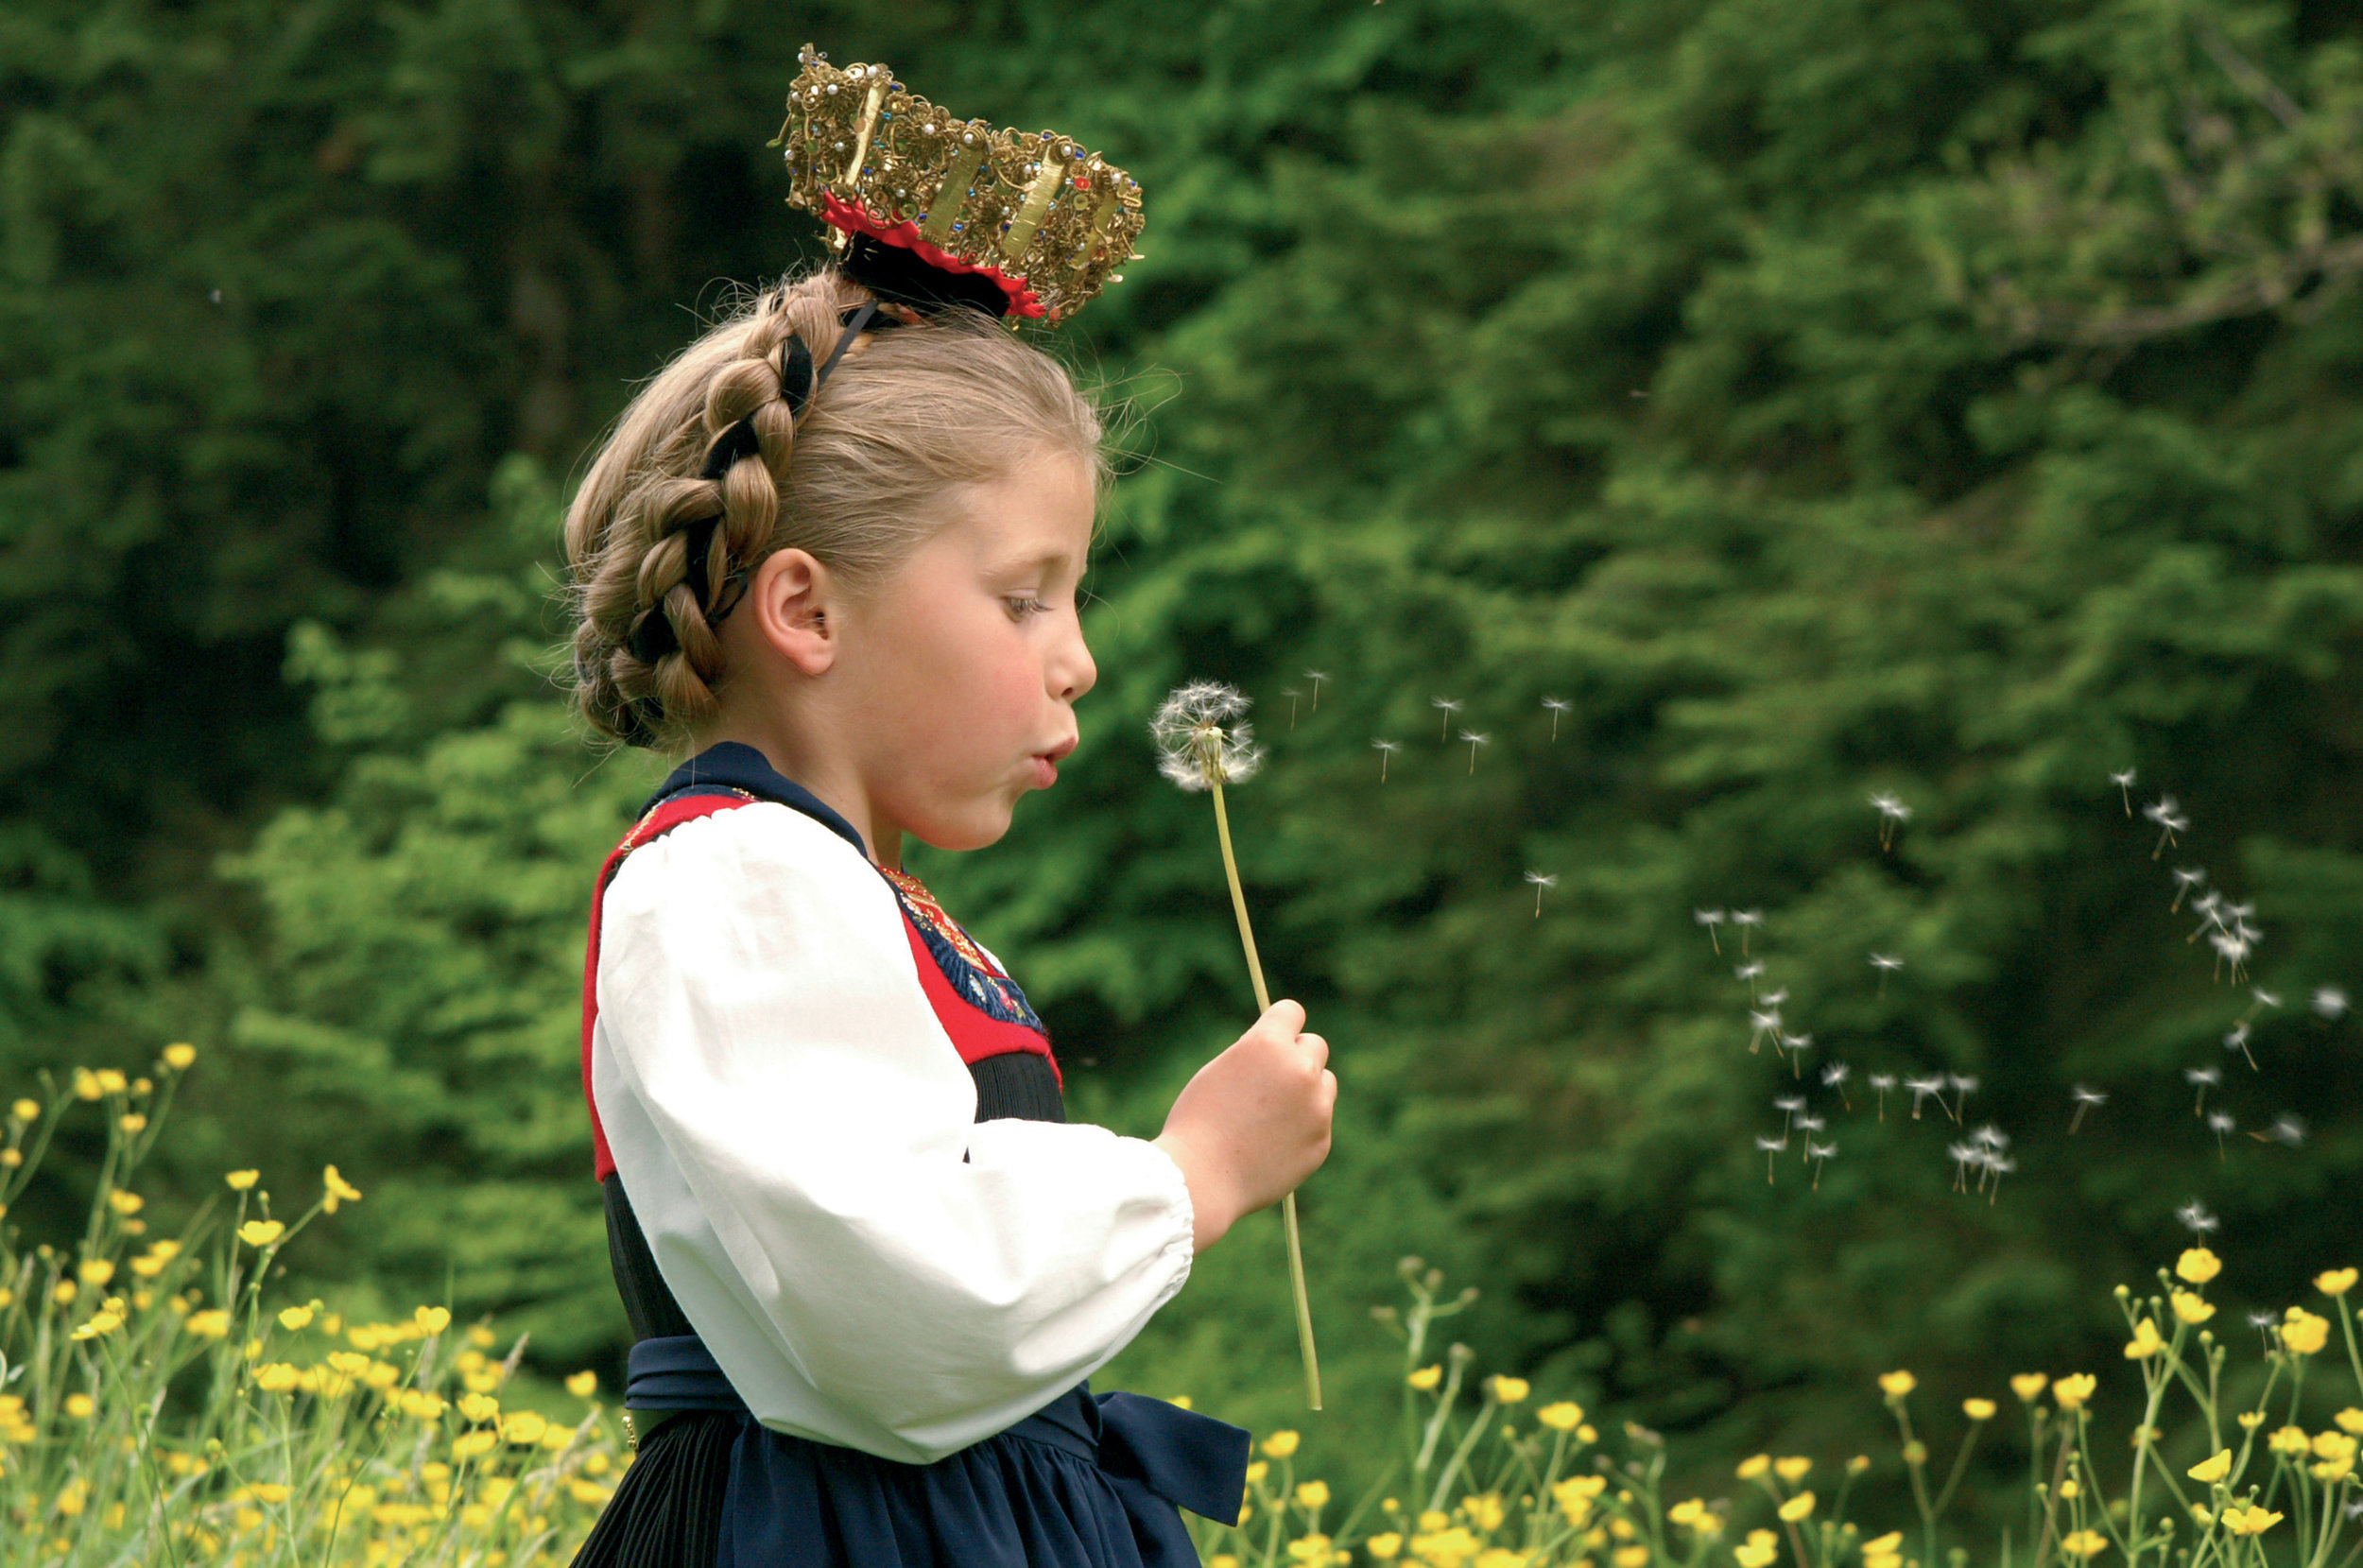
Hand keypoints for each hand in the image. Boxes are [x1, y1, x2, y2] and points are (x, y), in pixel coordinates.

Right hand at [1152, 1000, 1334, 1251]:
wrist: (1201, 1180)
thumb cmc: (1197, 1123)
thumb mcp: (1220, 1071)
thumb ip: (1256, 1055)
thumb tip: (1282, 1048)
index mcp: (1268, 1045)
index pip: (1292, 1012)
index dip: (1280, 1024)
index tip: (1273, 1037)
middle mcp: (1300, 1070)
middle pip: (1315, 1045)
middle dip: (1296, 1056)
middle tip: (1271, 1080)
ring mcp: (1316, 1107)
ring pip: (1324, 1084)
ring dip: (1306, 1090)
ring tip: (1269, 1115)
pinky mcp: (1321, 1141)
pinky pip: (1319, 1122)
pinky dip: (1302, 1128)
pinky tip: (1272, 1144)